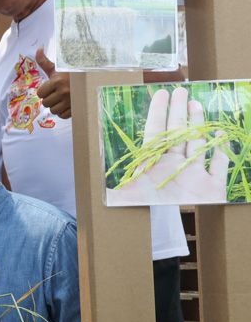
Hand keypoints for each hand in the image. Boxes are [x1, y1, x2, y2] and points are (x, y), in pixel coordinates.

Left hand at [34, 49, 70, 117]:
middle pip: (45, 103)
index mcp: (57, 81)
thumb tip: (38, 49)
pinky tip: (67, 104)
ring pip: (53, 110)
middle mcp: (63, 92)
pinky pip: (63, 115)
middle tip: (56, 93)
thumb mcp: (58, 67)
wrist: (91, 78)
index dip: (44, 91)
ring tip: (61, 99)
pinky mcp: (76, 108)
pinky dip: (63, 112)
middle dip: (49, 98)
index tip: (50, 88)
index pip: (40, 94)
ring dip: (56, 106)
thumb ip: (45, 61)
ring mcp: (70, 101)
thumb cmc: (71, 73)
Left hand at [107, 87, 228, 205]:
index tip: (160, 93)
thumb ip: (115, 190)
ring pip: (196, 143)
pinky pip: (218, 164)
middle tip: (181, 90)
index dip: (158, 113)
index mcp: (154, 164)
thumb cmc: (144, 211)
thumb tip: (100, 185)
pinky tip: (220, 133)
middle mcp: (174, 164)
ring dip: (196, 124)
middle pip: (177, 132)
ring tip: (195, 104)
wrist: (166, 232)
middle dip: (178, 112)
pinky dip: (220, 150)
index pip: (155, 132)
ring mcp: (194, 173)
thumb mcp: (126, 198)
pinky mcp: (212, 186)